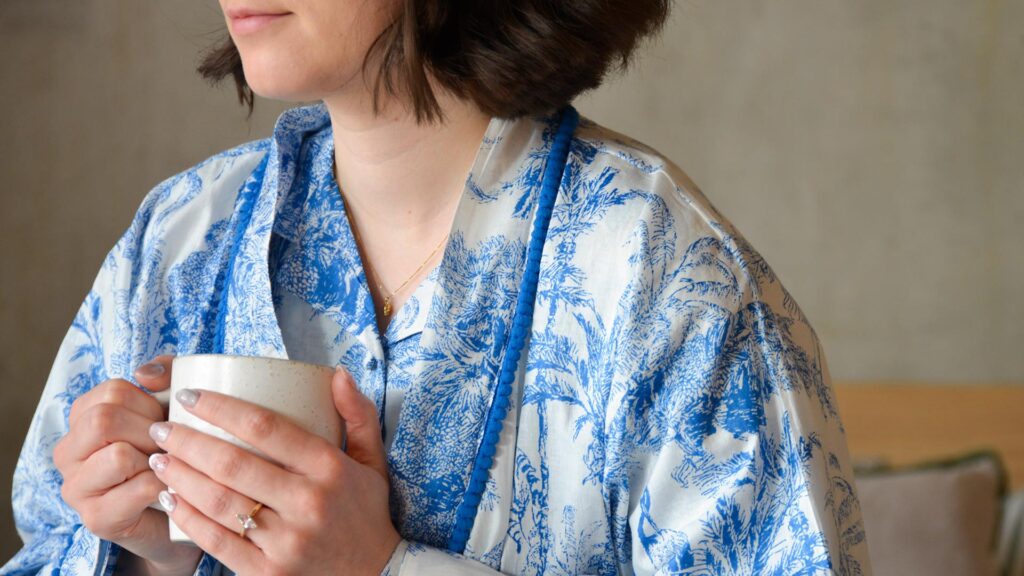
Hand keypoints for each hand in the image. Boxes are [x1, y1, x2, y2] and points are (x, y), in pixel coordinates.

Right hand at [53, 355, 202, 575]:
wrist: (182, 509)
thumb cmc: (171, 451)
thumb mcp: (172, 404)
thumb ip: (165, 375)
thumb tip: (145, 373)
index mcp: (82, 418)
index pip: (113, 391)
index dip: (150, 403)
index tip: (163, 420)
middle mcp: (68, 452)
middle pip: (105, 420)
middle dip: (149, 431)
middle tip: (167, 446)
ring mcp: (76, 488)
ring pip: (118, 456)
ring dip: (156, 460)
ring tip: (165, 468)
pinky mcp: (96, 518)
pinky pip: (137, 488)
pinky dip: (164, 485)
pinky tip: (168, 489)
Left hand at [148, 366, 400, 575]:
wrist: (376, 575)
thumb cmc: (365, 511)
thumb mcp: (372, 460)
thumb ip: (358, 414)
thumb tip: (337, 373)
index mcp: (330, 468)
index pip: (266, 427)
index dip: (221, 408)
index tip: (191, 395)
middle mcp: (308, 502)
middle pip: (233, 464)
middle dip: (187, 442)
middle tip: (162, 428)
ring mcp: (287, 541)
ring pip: (219, 502)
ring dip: (180, 477)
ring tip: (159, 459)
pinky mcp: (268, 572)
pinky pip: (217, 541)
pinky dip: (188, 518)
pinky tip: (171, 499)